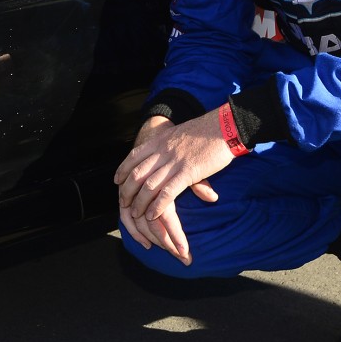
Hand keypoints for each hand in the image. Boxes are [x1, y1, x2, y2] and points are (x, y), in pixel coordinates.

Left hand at [114, 112, 231, 264]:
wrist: (224, 126)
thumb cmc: (206, 131)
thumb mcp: (181, 135)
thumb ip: (170, 146)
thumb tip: (167, 154)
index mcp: (160, 140)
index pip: (134, 156)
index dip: (123, 169)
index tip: (117, 180)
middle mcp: (163, 151)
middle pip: (137, 173)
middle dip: (127, 190)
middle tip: (123, 203)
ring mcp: (174, 162)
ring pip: (149, 185)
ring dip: (140, 202)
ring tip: (135, 214)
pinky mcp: (188, 172)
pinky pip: (168, 192)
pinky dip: (158, 206)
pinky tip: (153, 215)